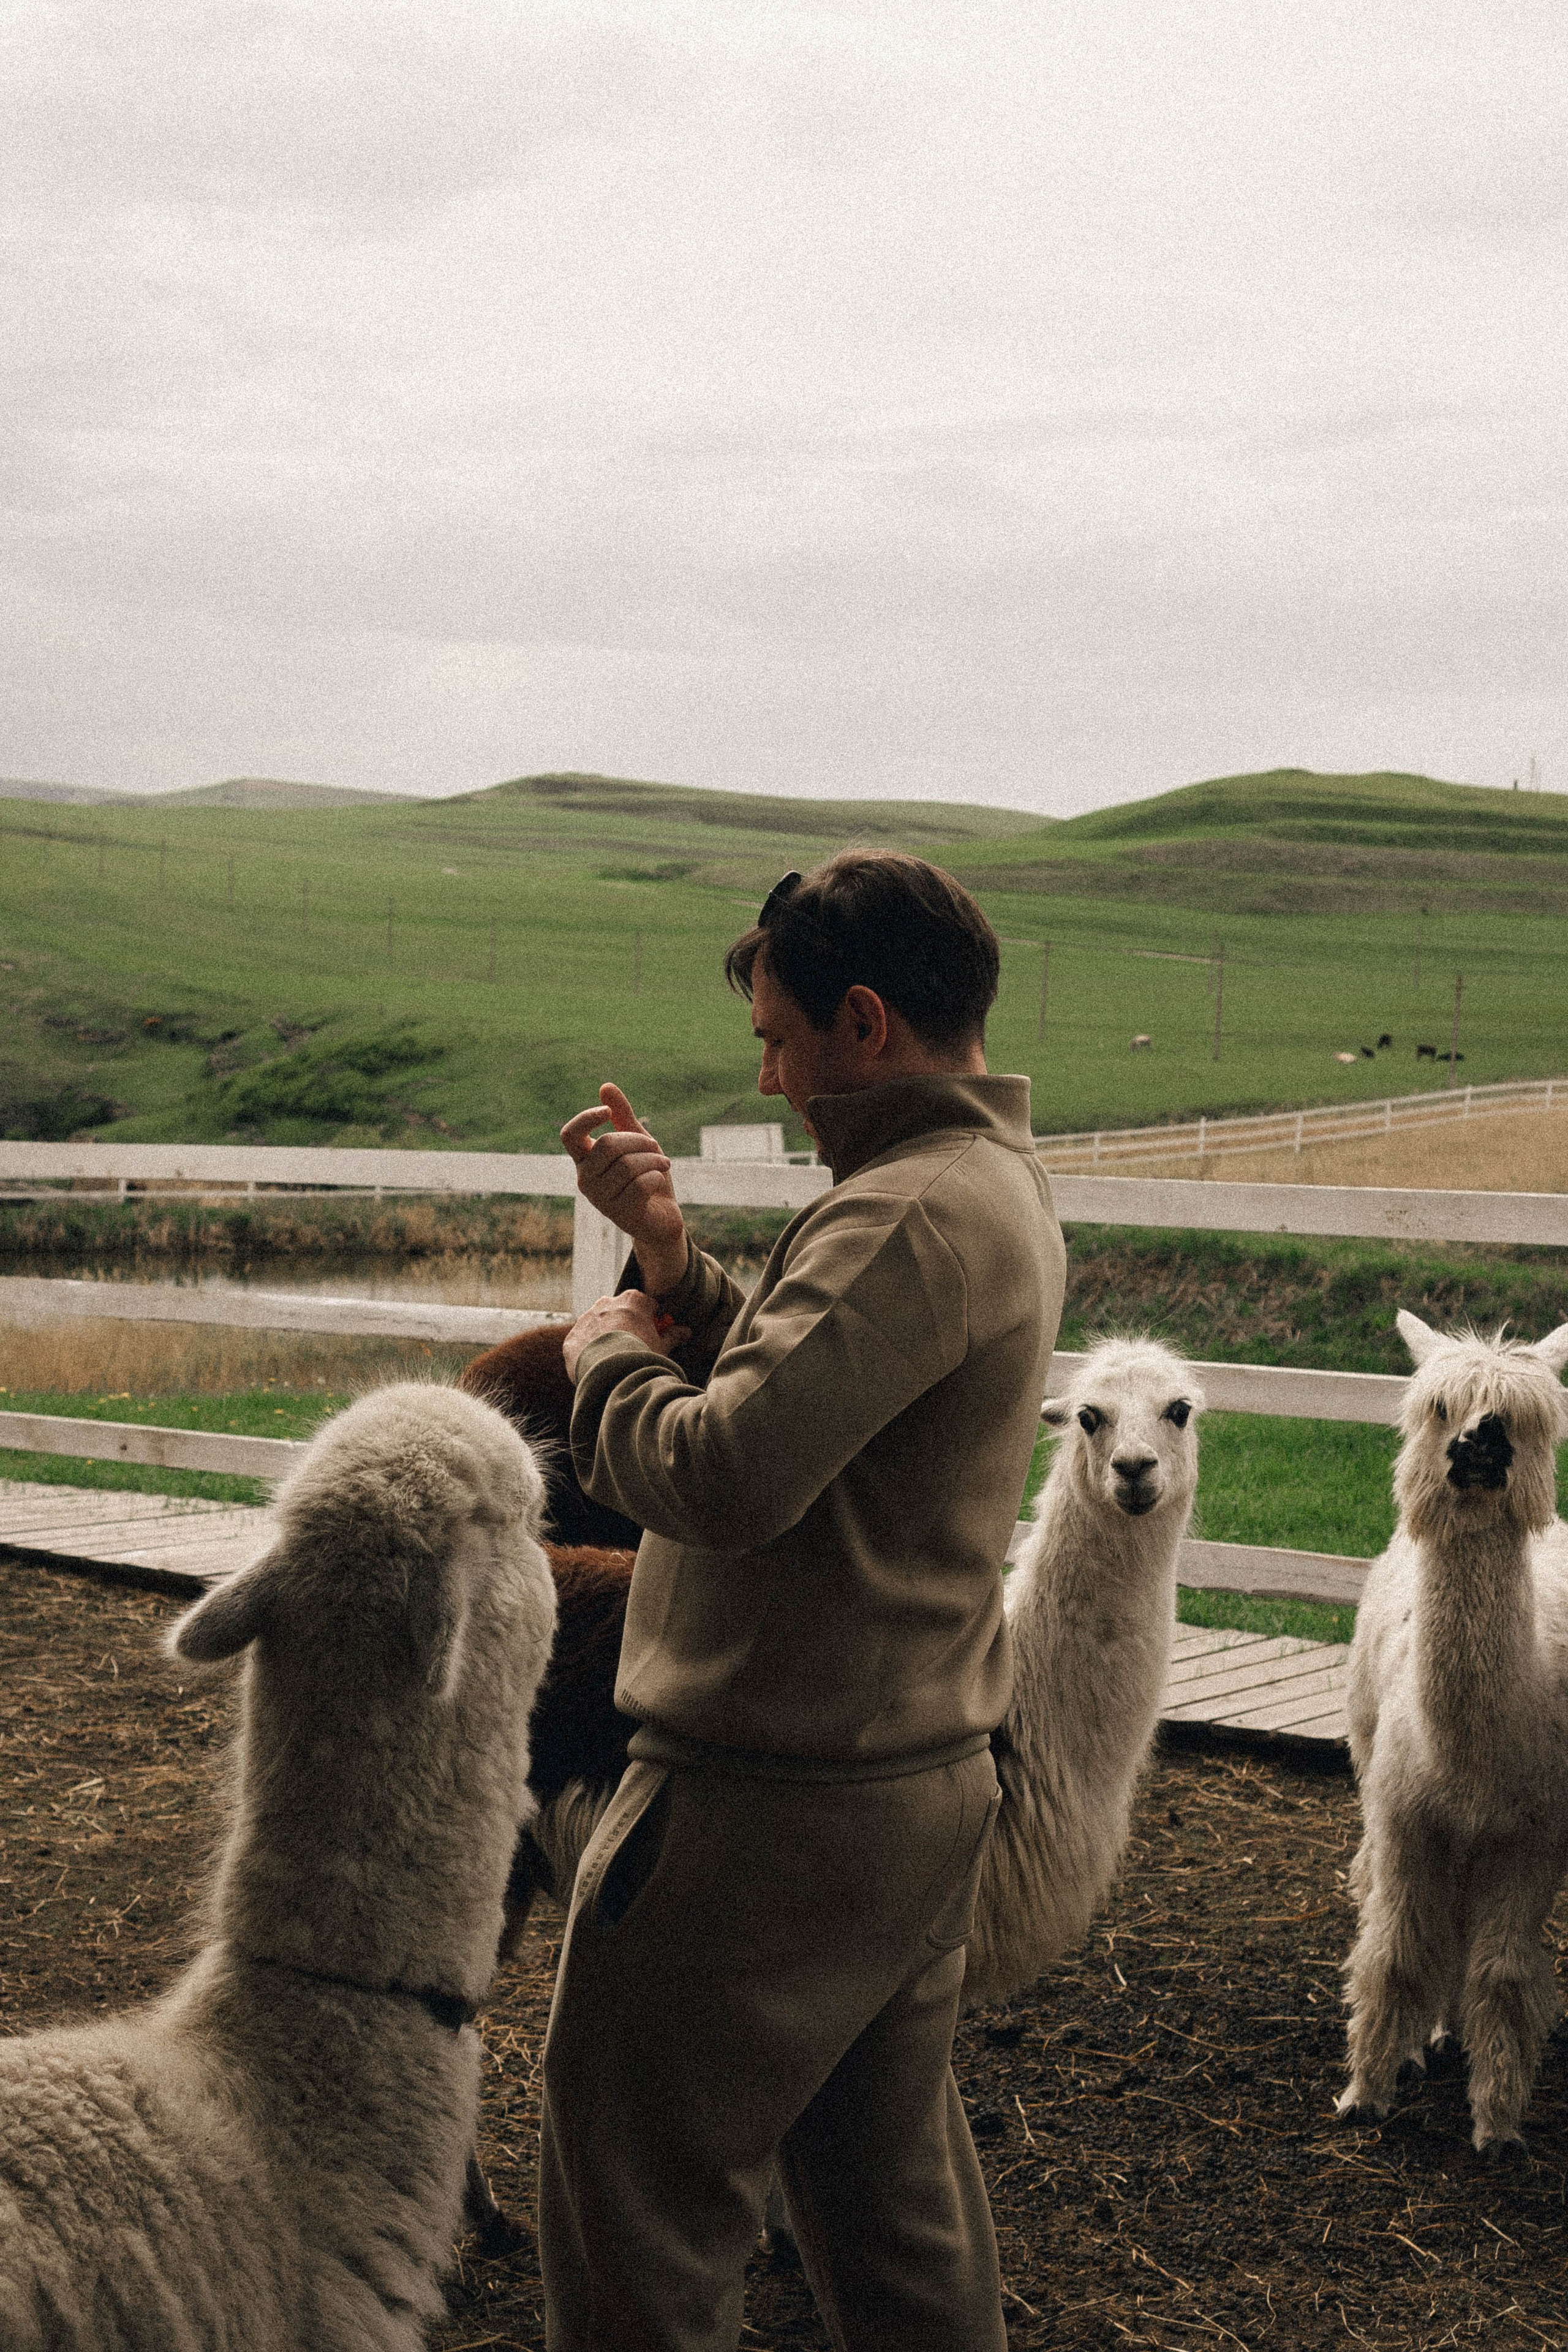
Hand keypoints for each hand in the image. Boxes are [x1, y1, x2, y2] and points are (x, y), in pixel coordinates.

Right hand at [560, 1083, 688, 1295]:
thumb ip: (622, 1116)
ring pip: (628, 1165)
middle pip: (607, 1145)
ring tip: (664, 1164)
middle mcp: (585, 1180)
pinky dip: (657, 1177)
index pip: (569, 1135)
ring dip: (654, 1160)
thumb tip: (605, 1086)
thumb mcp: (637, 1142)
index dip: (586, 1119)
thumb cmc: (646, 1176)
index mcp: (585, 1160)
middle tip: (655, 1147)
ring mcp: (600, 1200)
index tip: (608, 1112)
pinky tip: (660, 1181)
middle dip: (639, 1140)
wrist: (661, 1217)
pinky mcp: (619, 1214)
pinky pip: (641, 1184)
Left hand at [563, 1292, 690, 1381]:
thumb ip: (672, 1336)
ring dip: (605, 1336)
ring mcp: (587, 1318)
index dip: (650, 1320)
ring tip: (613, 1359)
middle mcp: (607, 1303)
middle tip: (632, 1347)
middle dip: (625, 1326)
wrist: (611, 1374)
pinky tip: (598, 1365)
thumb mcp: (661, 1346)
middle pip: (620, 1312)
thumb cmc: (642, 1356)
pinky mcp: (572, 1336)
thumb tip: (686, 1331)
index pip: (646, 1305)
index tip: (652, 1333)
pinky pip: (582, 1341)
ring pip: (599, 1325)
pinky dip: (589, 1351)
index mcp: (633, 1300)